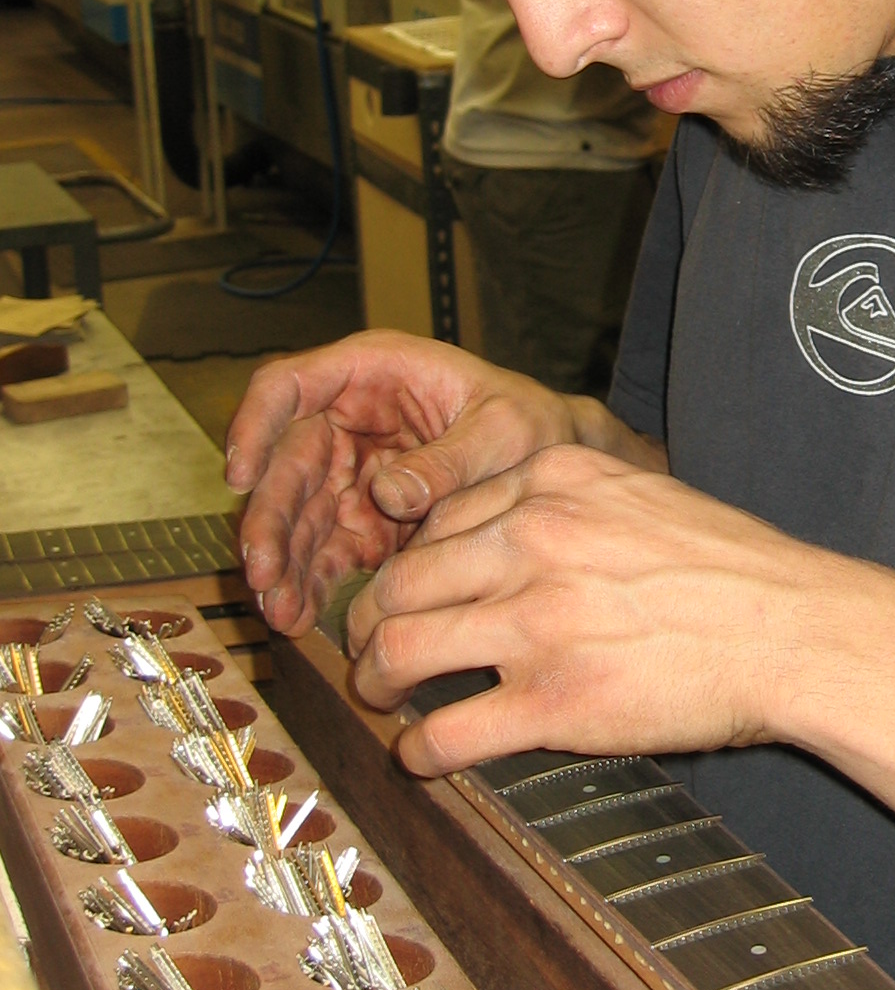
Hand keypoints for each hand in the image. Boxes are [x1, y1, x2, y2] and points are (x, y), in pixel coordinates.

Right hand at [225, 332, 663, 634]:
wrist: (559, 467)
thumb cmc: (534, 425)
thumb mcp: (504, 432)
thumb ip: (448, 460)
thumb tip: (391, 492)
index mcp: (373, 372)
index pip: (287, 384)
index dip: (253, 425)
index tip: (239, 474)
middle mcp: (349, 417)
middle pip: (283, 463)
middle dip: (269, 520)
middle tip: (264, 573)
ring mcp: (351, 470)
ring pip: (295, 515)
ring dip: (282, 563)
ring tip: (280, 611)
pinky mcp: (362, 517)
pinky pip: (322, 549)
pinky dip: (309, 581)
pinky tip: (300, 616)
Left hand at [344, 443, 878, 773]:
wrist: (795, 629)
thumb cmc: (734, 569)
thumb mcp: (641, 497)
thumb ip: (569, 509)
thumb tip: (506, 544)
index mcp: (553, 482)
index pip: (438, 517)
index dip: (410, 564)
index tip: (406, 593)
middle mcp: (533, 540)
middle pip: (400, 582)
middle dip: (371, 624)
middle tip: (370, 651)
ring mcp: (537, 622)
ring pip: (400, 649)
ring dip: (375, 682)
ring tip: (381, 698)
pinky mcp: (553, 702)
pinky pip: (447, 731)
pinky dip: (420, 751)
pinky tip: (426, 756)